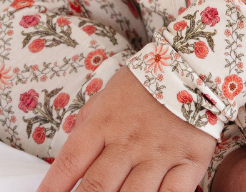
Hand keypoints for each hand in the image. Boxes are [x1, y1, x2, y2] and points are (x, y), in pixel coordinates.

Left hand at [38, 66, 216, 191]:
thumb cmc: (143, 86)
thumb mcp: (107, 97)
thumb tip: (62, 160)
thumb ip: (86, 127)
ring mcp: (159, 154)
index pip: (70, 162)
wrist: (193, 66)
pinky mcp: (189, 162)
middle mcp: (129, 141)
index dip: (52, 188)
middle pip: (98, 186)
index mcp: (104, 122)